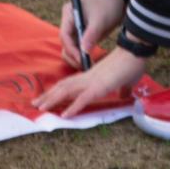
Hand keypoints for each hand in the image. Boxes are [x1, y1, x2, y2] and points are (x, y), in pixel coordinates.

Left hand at [33, 46, 147, 116]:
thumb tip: (125, 95)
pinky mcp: (100, 87)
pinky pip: (83, 99)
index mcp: (91, 76)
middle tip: (34, 105)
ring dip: (53, 100)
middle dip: (48, 96)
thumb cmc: (131, 65)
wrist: (135, 52)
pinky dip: (73, 107)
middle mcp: (87, 78)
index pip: (70, 84)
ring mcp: (92, 82)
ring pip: (67, 91)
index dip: (57, 91)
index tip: (46, 98)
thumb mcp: (125, 81)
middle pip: (63, 87)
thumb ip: (123, 88)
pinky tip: (65, 116)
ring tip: (40, 109)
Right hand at [59, 0, 124, 68]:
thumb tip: (83, 51)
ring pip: (70, 48)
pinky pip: (78, 47)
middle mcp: (69, 21)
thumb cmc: (108, 5)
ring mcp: (74, 28)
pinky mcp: (81, 34)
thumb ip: (91, 35)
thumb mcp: (100, 20)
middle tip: (86, 66)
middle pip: (65, 44)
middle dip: (73, 56)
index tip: (82, 59)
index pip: (64, 35)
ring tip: (89, 65)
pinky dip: (83, 55)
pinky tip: (91, 61)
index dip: (71, 49)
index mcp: (69, 13)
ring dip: (77, 58)